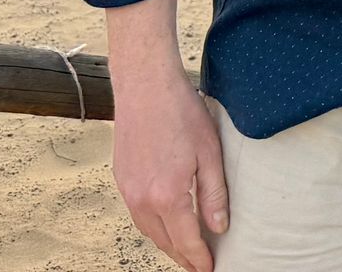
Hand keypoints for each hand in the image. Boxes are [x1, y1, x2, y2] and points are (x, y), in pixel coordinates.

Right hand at [111, 69, 227, 271]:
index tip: (209, 270)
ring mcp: (129, 192)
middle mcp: (143, 201)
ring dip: (167, 243)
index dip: (199, 259)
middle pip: (165, 241)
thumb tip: (219, 227)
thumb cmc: (182, 114)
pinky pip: (138, 215)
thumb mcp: (210, 152)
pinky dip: (154, 226)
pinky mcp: (122, 180)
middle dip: (182, 256)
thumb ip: (214, 193)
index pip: (186, 240)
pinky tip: (166, 222)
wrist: (145, 88)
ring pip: (149, 231)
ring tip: (185, 249)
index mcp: (168, 196)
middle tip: (199, 265)